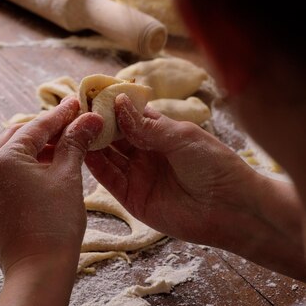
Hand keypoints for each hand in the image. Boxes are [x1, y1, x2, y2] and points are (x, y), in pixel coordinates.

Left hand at [0, 97, 102, 305]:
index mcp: (5, 157)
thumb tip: (90, 118)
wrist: (36, 272)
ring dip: (38, 146)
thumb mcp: (68, 178)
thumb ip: (75, 143)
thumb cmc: (55, 225)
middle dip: (48, 128)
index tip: (77, 101)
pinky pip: (9, 173)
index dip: (61, 114)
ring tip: (66, 143)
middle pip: (21, 136)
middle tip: (73, 121)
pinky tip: (49, 166)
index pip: (37, 126)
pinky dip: (28, 165)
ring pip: (13, 154)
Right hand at [85, 94, 305, 279]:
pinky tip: (82, 150)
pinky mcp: (131, 197)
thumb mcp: (182, 137)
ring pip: (107, 155)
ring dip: (91, 142)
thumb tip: (117, 103)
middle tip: (76, 112)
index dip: (111, 106)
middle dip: (96, 123)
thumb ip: (146, 126)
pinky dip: (94, 165)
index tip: (90, 95)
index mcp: (161, 134)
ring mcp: (137, 175)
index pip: (129, 116)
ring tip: (74, 128)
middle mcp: (146, 153)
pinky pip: (108, 178)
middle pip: (114, 135)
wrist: (231, 209)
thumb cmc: (216, 167)